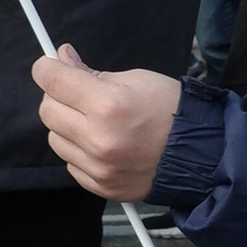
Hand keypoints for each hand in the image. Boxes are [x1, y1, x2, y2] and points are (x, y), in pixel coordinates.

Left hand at [32, 46, 181, 200]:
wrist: (199, 154)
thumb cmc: (172, 110)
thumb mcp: (136, 79)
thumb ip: (92, 73)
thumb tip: (63, 60)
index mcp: (109, 104)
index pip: (53, 81)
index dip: (46, 68)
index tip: (48, 65)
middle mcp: (99, 139)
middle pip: (47, 110)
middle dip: (58, 96)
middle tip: (78, 93)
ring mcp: (99, 167)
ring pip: (55, 138)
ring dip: (67, 125)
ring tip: (94, 122)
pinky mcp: (100, 186)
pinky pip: (70, 162)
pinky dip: (80, 150)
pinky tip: (103, 143)